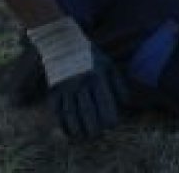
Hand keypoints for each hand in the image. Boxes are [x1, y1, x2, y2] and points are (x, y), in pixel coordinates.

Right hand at [27, 17, 128, 139]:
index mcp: (97, 76)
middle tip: (97, 135)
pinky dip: (63, 124)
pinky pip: (57, 111)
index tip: (112, 125)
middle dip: (93, 127)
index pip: (105, 102)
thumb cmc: (90, 55)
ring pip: (71, 114)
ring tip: (84, 137)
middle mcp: (81, 82)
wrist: (62, 41)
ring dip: (78, 129)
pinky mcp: (53, 90)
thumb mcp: (108, 64)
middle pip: (88, 112)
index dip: (109, 117)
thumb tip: (125, 104)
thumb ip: (118, 84)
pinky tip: (69, 132)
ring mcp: (65, 87)